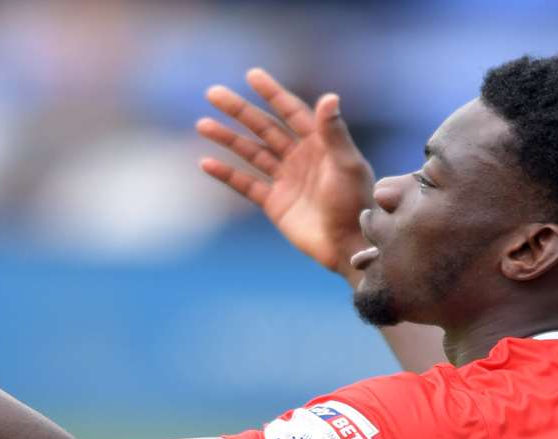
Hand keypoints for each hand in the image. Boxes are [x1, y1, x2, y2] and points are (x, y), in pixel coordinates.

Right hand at [196, 69, 372, 277]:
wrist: (347, 244)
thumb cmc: (354, 203)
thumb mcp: (347, 164)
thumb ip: (334, 132)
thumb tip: (328, 96)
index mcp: (319, 143)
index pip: (291, 111)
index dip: (271, 93)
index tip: (251, 76)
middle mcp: (299, 157)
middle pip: (263, 127)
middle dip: (239, 111)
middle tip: (213, 93)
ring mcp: (285, 179)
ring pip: (250, 152)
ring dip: (227, 138)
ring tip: (202, 124)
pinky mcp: (274, 203)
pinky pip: (246, 184)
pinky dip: (226, 174)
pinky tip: (206, 163)